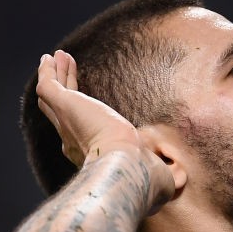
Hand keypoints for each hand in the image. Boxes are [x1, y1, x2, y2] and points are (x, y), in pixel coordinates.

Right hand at [36, 50, 174, 209]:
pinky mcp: (65, 106)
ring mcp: (66, 123)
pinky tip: (51, 57)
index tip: (87, 103)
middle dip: (62, 88)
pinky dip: (49, 71)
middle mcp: (72, 140)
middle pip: (59, 110)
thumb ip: (169, 172)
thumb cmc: (143, 175)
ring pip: (52, 96)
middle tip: (61, 69)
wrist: (126, 167)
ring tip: (57, 57)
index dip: (81, 114)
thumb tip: (183, 174)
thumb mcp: (158, 171)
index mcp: (91, 153)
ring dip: (55, 74)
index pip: (79, 131)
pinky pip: (49, 85)